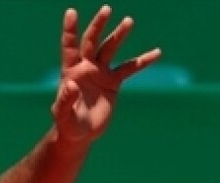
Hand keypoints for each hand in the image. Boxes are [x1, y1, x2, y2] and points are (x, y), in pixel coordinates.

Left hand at [51, 5, 161, 143]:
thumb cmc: (67, 125)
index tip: (71, 12)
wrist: (80, 133)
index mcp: (70, 72)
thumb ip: (64, 101)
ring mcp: (100, 73)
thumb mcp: (63, 116)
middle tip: (106, 9)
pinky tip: (157, 52)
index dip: (70, 30)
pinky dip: (143, 61)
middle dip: (98, 25)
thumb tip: (69, 85)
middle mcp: (85, 68)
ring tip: (128, 21)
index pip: (70, 47)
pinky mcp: (113, 82)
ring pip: (110, 49)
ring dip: (119, 35)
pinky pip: (130, 68)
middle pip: (91, 41)